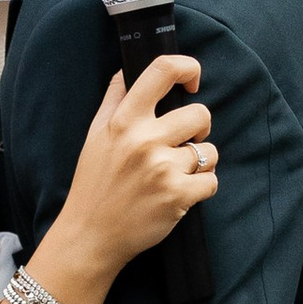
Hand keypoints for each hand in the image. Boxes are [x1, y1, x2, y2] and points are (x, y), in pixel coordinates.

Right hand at [42, 55, 216, 298]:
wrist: (90, 235)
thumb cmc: (94, 184)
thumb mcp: (95, 135)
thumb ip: (114, 99)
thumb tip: (129, 70)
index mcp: (124, 120)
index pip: (163, 70)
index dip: (188, 68)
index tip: (192, 81)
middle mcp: (144, 140)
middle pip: (200, 114)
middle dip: (199, 128)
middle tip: (184, 143)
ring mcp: (162, 169)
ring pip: (209, 151)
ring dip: (199, 163)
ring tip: (176, 174)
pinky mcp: (178, 196)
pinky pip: (212, 181)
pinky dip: (202, 188)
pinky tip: (181, 193)